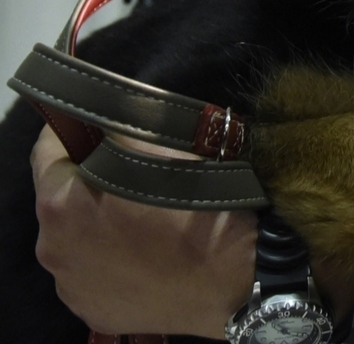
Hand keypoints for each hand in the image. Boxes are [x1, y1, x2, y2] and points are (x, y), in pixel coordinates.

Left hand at [31, 126, 353, 336]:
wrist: (235, 273)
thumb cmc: (194, 199)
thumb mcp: (155, 140)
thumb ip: (113, 122)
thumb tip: (96, 115)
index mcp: (59, 203)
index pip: (47, 149)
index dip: (71, 128)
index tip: (95, 122)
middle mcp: (53, 250)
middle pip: (63, 196)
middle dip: (89, 177)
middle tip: (131, 168)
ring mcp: (74, 286)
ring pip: (78, 235)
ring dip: (99, 217)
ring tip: (144, 211)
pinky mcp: (98, 309)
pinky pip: (96, 270)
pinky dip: (113, 254)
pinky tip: (147, 247)